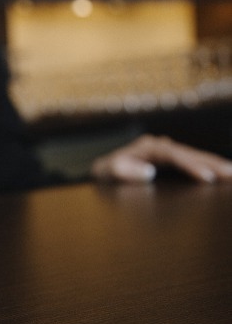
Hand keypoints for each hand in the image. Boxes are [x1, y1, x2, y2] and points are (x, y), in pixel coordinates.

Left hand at [91, 134, 231, 182]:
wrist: (102, 168)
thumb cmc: (106, 171)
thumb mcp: (108, 172)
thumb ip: (124, 171)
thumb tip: (149, 172)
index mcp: (148, 147)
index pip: (174, 156)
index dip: (191, 166)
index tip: (207, 177)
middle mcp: (160, 146)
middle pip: (190, 153)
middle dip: (212, 163)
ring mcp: (166, 151)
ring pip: (194, 155)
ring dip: (213, 163)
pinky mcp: (169, 158)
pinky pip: (191, 160)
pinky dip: (206, 165)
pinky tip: (220, 171)